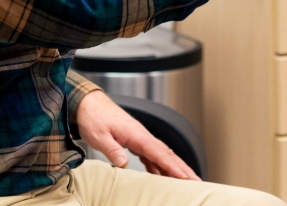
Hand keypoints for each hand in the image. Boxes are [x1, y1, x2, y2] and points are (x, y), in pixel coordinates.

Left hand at [76, 90, 198, 178]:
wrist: (89, 104)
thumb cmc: (94, 117)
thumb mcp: (99, 136)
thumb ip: (113, 150)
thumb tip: (124, 164)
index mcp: (136, 134)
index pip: (159, 153)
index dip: (173, 166)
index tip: (186, 177)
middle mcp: (142, 135)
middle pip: (167, 154)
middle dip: (183, 168)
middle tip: (196, 181)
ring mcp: (140, 138)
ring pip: (161, 155)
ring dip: (174, 167)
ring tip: (185, 181)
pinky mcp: (135, 141)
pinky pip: (151, 155)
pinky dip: (159, 166)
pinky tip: (161, 176)